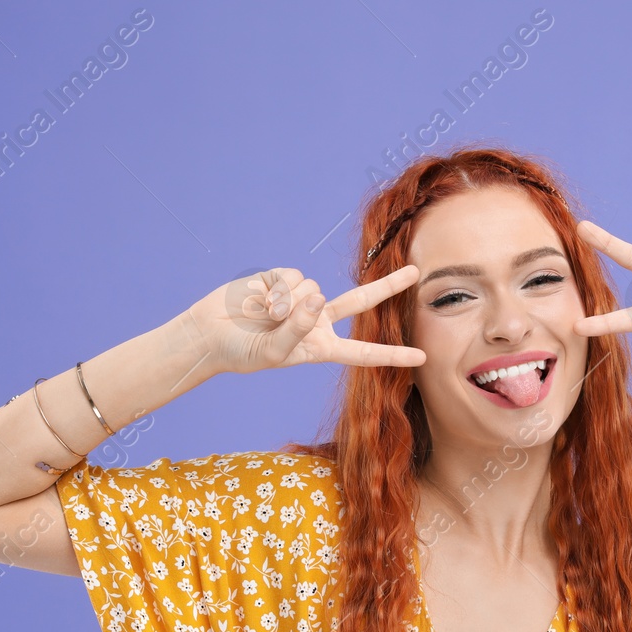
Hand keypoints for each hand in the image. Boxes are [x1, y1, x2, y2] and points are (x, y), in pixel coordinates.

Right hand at [180, 266, 426, 374]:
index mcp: (321, 346)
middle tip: (416, 272)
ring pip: (312, 288)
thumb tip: (316, 297)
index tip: (421, 359)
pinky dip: (273, 291)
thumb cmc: (241, 352)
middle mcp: (316, 319)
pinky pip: (290, 277)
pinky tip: (256, 301)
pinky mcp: (282, 278)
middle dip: (388, 286)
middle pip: (361, 301)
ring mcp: (300, 298)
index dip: (391, 355)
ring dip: (285, 304)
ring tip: (263, 317)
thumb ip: (297, 329)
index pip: (362, 351)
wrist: (210, 333)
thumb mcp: (273, 352)